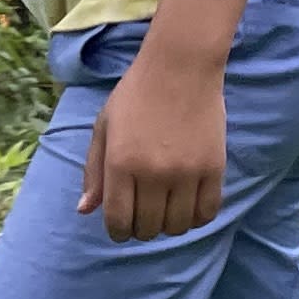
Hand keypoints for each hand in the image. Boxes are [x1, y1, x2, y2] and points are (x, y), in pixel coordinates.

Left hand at [80, 45, 224, 241]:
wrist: (180, 67)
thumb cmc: (135, 95)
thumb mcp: (104, 127)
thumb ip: (94, 171)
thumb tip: (85, 210)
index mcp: (120, 163)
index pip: (118, 221)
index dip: (118, 232)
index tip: (122, 228)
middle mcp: (153, 172)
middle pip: (148, 228)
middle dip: (142, 229)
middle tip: (143, 216)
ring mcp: (186, 172)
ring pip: (177, 226)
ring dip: (168, 225)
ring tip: (165, 210)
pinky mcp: (213, 168)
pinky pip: (206, 212)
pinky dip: (196, 218)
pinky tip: (188, 206)